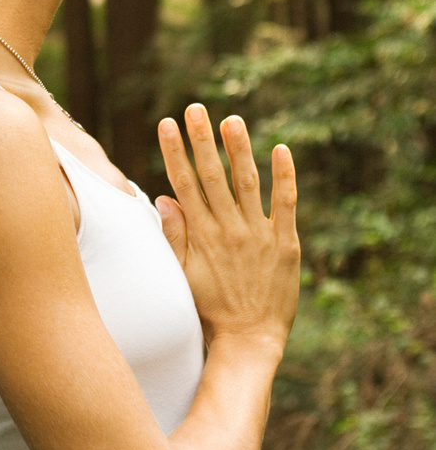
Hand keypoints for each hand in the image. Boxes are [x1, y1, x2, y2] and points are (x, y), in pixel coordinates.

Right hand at [155, 103, 299, 354]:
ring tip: (232, 119)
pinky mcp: (285, 244)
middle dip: (202, 140)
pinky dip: (284, 176)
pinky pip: (285, 204)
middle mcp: (229, 230)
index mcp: (202, 235)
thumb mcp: (183, 275)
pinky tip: (281, 150)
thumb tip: (164, 198)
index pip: (184, 183)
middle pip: (212, 176)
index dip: (175, 152)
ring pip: (246, 183)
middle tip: (195, 108)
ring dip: (239, 149)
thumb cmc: (211, 310)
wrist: (250, 341)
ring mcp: (258, 235)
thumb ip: (174, 236)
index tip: (167, 123)